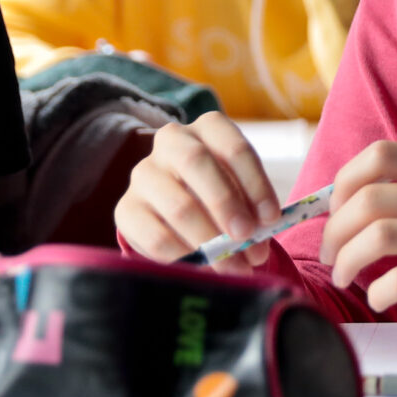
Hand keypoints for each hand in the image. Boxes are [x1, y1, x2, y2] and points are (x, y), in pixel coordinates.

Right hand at [114, 113, 284, 269]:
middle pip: (197, 162)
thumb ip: (252, 213)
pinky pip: (156, 237)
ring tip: (233, 266)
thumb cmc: (222, 199)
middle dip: (226, 203)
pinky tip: (203, 269)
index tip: (271, 219)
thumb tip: (256, 247)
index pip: (233, 147)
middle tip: (246, 238)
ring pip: (178, 205)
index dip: (255, 184)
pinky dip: (185, 257)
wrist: (179, 215)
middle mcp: (171, 141)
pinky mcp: (126, 209)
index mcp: (208, 128)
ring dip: (210, 242)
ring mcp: (144, 173)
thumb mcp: (242, 195)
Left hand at [320, 142, 396, 320]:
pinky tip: (377, 297)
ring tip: (343, 275)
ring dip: (347, 260)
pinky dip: (378, 291)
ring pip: (379, 237)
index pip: (380, 155)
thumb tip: (346, 199)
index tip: (335, 207)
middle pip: (369, 200)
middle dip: (335, 230)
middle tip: (330, 252)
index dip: (344, 181)